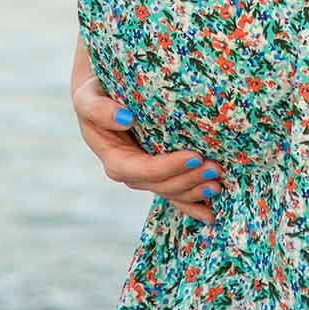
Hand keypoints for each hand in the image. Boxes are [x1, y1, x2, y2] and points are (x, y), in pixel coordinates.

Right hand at [70, 50, 223, 226]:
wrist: (102, 97)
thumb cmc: (96, 94)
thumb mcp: (89, 98)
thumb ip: (99, 110)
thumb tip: (126, 118)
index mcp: (113, 159)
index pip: (142, 169)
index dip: (168, 167)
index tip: (195, 156)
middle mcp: (129, 173)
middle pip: (161, 184)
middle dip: (189, 179)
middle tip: (215, 168)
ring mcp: (145, 177)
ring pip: (171, 191)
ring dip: (195, 190)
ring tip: (218, 182)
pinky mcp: (158, 174)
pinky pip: (175, 194)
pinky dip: (193, 204)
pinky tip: (210, 215)